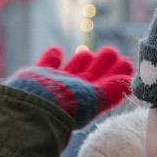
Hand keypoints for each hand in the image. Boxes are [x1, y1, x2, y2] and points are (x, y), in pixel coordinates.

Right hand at [6, 45, 133, 127]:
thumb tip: (128, 80)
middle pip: (89, 78)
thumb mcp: (93, 99)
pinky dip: (52, 57)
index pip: (105, 88)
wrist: (29, 105)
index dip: (117, 76)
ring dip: (79, 61)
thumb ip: (111, 90)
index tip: (127, 61)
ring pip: (70, 70)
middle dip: (101, 65)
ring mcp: (53, 85)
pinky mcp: (36, 76)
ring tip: (87, 51)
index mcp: (86, 102)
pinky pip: (46, 64)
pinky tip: (57, 50)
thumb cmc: (64, 105)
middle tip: (111, 51)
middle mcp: (71, 94)